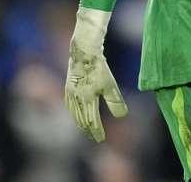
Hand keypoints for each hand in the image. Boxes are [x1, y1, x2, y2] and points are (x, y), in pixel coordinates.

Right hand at [64, 6, 127, 141]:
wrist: (83, 51)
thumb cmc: (99, 67)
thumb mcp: (110, 85)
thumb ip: (114, 102)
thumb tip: (121, 117)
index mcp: (86, 100)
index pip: (92, 122)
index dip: (97, 132)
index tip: (101, 139)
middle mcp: (76, 99)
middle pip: (82, 120)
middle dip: (89, 130)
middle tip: (95, 137)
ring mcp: (70, 94)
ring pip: (75, 114)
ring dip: (81, 123)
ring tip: (87, 128)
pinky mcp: (68, 87)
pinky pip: (70, 106)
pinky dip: (74, 113)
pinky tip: (77, 113)